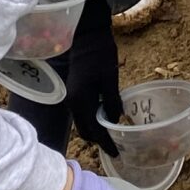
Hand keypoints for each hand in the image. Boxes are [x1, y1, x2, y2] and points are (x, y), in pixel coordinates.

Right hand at [64, 25, 123, 159]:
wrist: (86, 36)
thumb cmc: (100, 54)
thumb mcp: (110, 78)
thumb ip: (112, 101)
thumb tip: (115, 120)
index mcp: (81, 101)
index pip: (94, 130)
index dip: (106, 143)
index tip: (117, 153)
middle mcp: (73, 103)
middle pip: (85, 131)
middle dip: (99, 141)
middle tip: (117, 146)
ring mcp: (72, 98)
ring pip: (83, 123)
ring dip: (96, 131)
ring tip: (113, 135)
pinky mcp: (74, 93)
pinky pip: (83, 114)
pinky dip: (93, 121)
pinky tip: (106, 119)